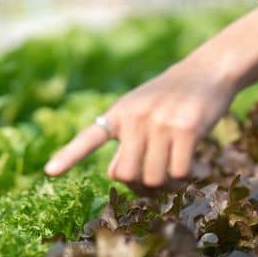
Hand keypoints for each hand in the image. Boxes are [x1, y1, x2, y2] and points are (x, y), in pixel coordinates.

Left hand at [42, 56, 237, 186]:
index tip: (49, 172)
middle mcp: (135, 117)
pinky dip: (184, 178)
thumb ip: (127, 138)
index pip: (89, 138)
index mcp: (120, 113)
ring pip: (152, 179)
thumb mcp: (141, 109)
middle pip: (125, 175)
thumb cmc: (172, 98)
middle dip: (139, 186)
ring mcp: (160, 122)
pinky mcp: (186, 129)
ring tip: (175, 173)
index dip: (69, 156)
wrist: (208, 70)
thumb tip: (120, 176)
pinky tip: (192, 166)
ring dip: (165, 186)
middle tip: (155, 182)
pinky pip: (178, 173)